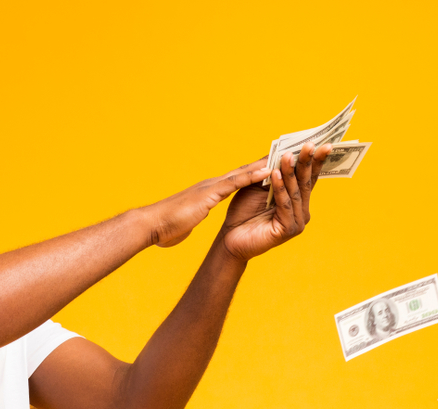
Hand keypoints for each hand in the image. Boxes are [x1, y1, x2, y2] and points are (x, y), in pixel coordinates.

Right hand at [137, 160, 271, 247]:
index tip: (272, 164)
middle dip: (264, 162)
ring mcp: (211, 187)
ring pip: (243, 172)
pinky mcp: (209, 194)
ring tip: (283, 156)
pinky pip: (235, 183)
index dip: (254, 171)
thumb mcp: (185, 221)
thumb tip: (188, 220)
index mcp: (208, 192)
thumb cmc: (166, 227)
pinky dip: (252, 176)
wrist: (152, 226)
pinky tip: (267, 171)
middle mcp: (212, 185)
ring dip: (264, 164)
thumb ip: (190, 217)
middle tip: (285, 152)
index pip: (236, 179)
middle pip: (244, 170)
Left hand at [220, 142, 331, 261]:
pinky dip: (280, 189)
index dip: (315, 160)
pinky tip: (275, 174)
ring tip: (287, 155)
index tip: (320, 142)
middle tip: (310, 144)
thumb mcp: (258, 186)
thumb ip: (271, 170)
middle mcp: (301, 211)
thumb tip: (282, 149)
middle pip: (305, 182)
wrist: (230, 237)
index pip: (308, 176)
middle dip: (307, 162)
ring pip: (295, 192)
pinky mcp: (287, 230)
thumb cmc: (244, 212)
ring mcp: (297, 222)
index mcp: (297, 200)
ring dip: (290, 172)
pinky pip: (285, 205)